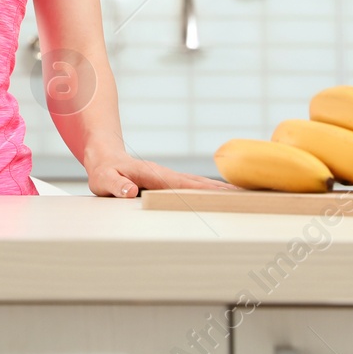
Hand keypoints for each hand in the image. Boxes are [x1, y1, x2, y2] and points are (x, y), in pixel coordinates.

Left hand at [85, 147, 239, 197]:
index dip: (205, 191)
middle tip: (249, 198)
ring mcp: (168, 177)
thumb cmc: (103, 171)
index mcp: (153, 176)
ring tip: (243, 198)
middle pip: (199, 184)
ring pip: (198, 184)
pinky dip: (208, 191)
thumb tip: (131, 192)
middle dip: (222, 191)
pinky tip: (220, 198)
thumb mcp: (104, 180)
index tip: (227, 196)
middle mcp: (165, 175)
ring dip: (219, 191)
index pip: (183, 185)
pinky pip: (191, 187)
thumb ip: (116, 185)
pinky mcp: (167, 181)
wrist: (103, 155)